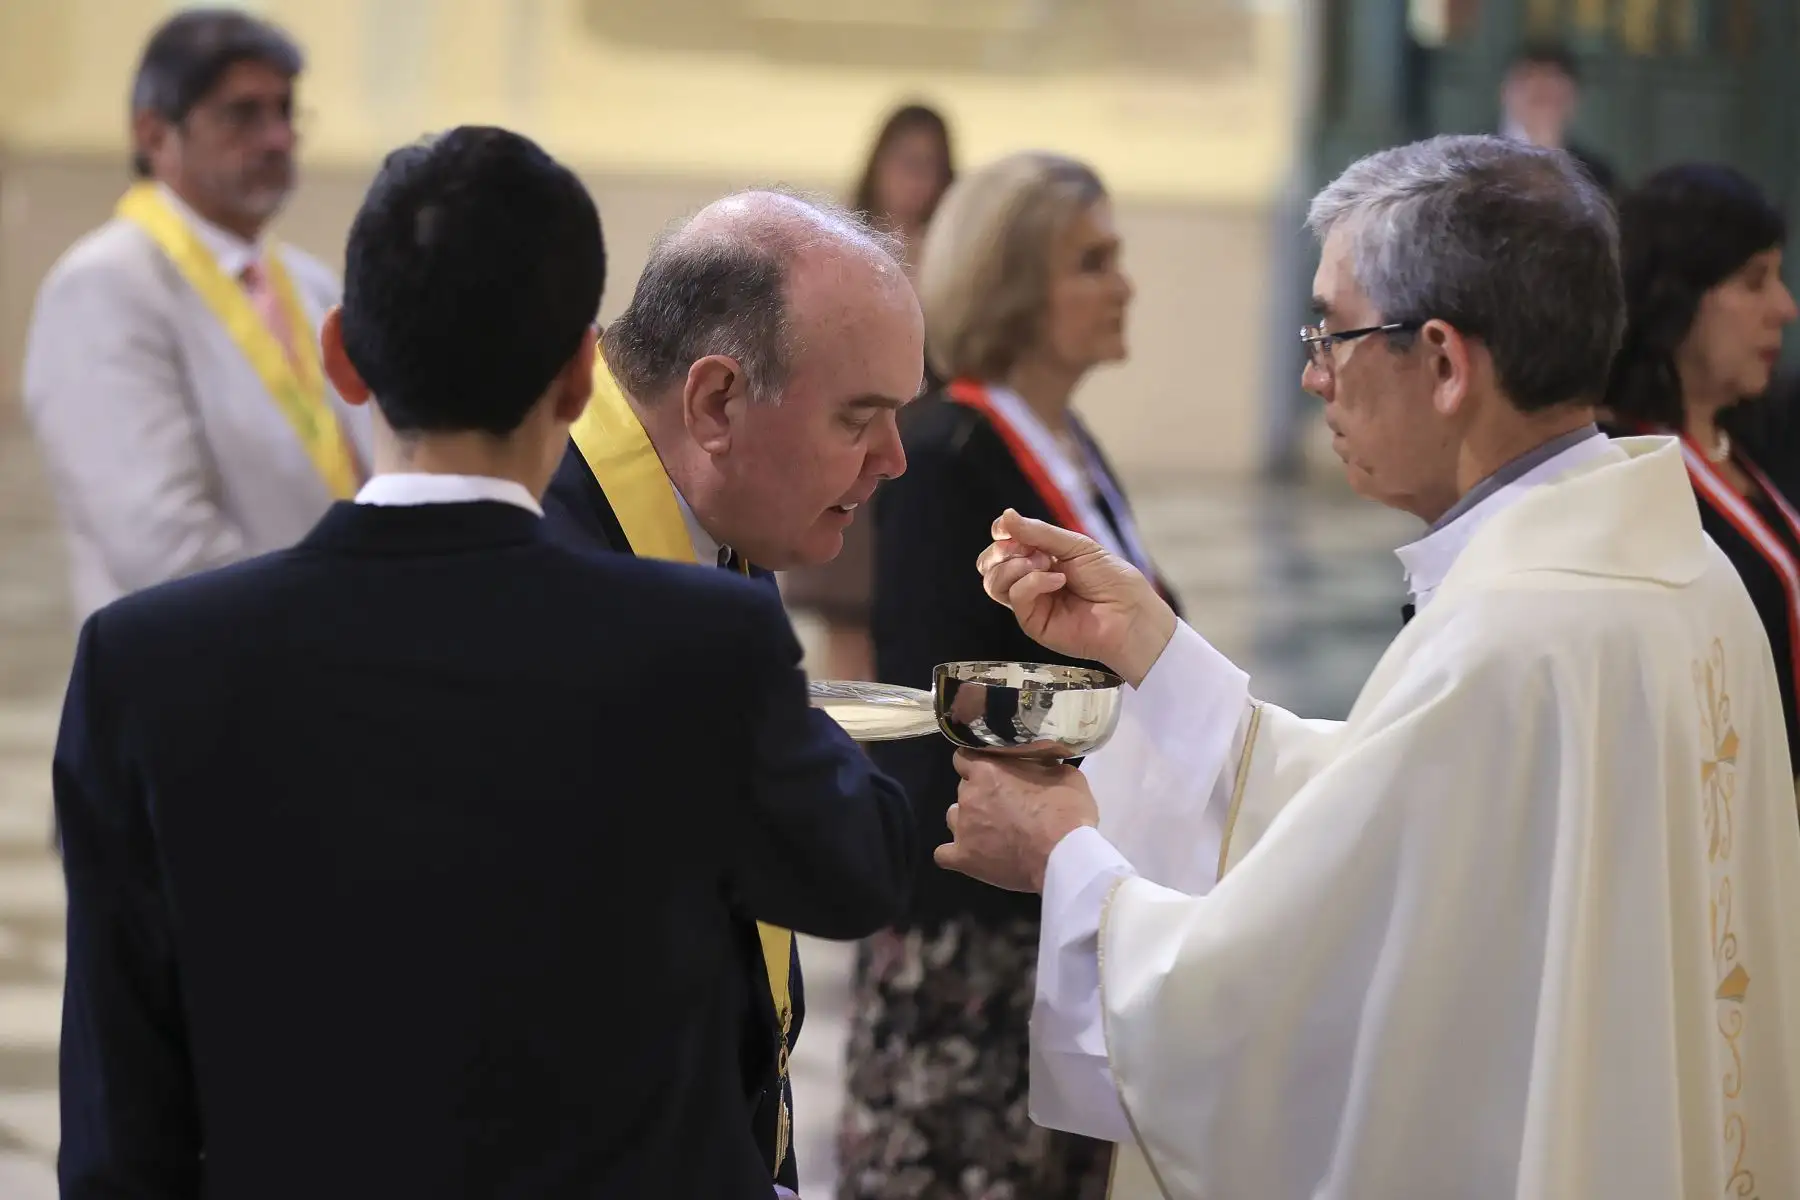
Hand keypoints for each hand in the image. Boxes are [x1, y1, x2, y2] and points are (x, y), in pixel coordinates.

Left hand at [935, 752, 1099, 892]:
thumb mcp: (1065, 775)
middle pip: (962, 789)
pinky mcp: (963, 858)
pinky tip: (970, 856)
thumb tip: (1042, 766)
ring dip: (967, 821)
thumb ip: (1043, 767)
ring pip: (952, 817)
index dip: (976, 766)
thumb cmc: (1067, 812)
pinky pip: (944, 855)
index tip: (991, 774)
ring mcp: (962, 828)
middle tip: (1002, 807)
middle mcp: (968, 795)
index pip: (963, 759)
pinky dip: (955, 854)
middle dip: (978, 795)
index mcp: (988, 770)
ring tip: (989, 833)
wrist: (1065, 855)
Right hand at [975, 509, 1174, 686]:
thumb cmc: (1111, 578)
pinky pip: (1015, 596)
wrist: (1130, 613)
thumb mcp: (1076, 545)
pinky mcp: (1032, 623)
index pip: (1003, 546)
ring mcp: (1030, 603)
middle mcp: (1029, 581)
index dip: (1001, 533)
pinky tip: (1058, 580)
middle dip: (1001, 550)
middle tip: (1027, 547)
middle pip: (988, 565)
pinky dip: (1033, 582)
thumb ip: (1038, 532)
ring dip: (1015, 565)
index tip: (1007, 527)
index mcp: (1039, 559)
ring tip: (1045, 563)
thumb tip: (1005, 516)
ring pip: (993, 581)